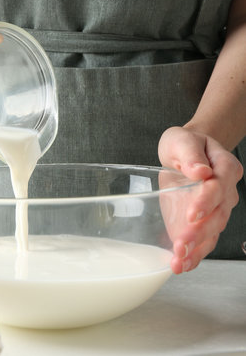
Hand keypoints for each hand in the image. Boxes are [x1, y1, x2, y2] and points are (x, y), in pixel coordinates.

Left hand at [158, 126, 242, 273]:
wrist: (186, 153)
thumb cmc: (184, 144)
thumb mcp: (182, 141)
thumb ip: (190, 155)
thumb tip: (200, 171)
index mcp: (225, 167)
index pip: (218, 187)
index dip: (206, 201)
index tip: (191, 214)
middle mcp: (226, 191)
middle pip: (217, 215)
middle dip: (199, 232)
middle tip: (181, 246)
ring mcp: (218, 208)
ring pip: (212, 232)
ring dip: (196, 249)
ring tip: (179, 262)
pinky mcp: (204, 220)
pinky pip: (204, 239)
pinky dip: (194, 254)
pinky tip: (182, 265)